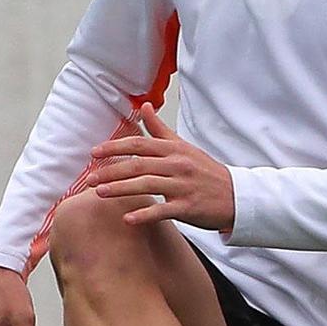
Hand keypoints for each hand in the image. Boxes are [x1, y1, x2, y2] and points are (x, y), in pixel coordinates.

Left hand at [90, 104, 235, 230]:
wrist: (236, 196)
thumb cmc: (206, 172)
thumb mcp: (184, 147)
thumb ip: (160, 129)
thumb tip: (144, 106)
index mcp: (174, 149)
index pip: (139, 144)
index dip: (115, 147)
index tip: (94, 153)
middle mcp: (177, 165)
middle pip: (138, 165)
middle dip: (111, 171)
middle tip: (90, 179)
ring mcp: (182, 186)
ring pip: (147, 185)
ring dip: (121, 189)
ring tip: (100, 193)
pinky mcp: (187, 206)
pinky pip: (162, 210)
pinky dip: (144, 214)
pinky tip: (127, 219)